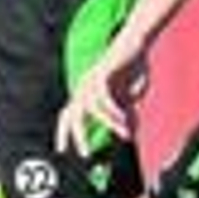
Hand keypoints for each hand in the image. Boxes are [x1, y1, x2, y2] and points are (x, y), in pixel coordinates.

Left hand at [55, 29, 150, 157]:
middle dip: (77, 135)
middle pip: (72, 114)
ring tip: (125, 134)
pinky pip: (103, 97)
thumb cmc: (131, 69)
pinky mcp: (102, 72)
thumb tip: (128, 135)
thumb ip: (125, 115)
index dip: (63, 133)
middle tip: (85, 153)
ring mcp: (91, 79)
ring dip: (108, 123)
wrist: (136, 44)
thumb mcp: (129, 97)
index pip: (68, 116)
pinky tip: (125, 119)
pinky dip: (113, 110)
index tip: (62, 150)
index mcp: (85, 93)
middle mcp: (83, 87)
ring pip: (92, 108)